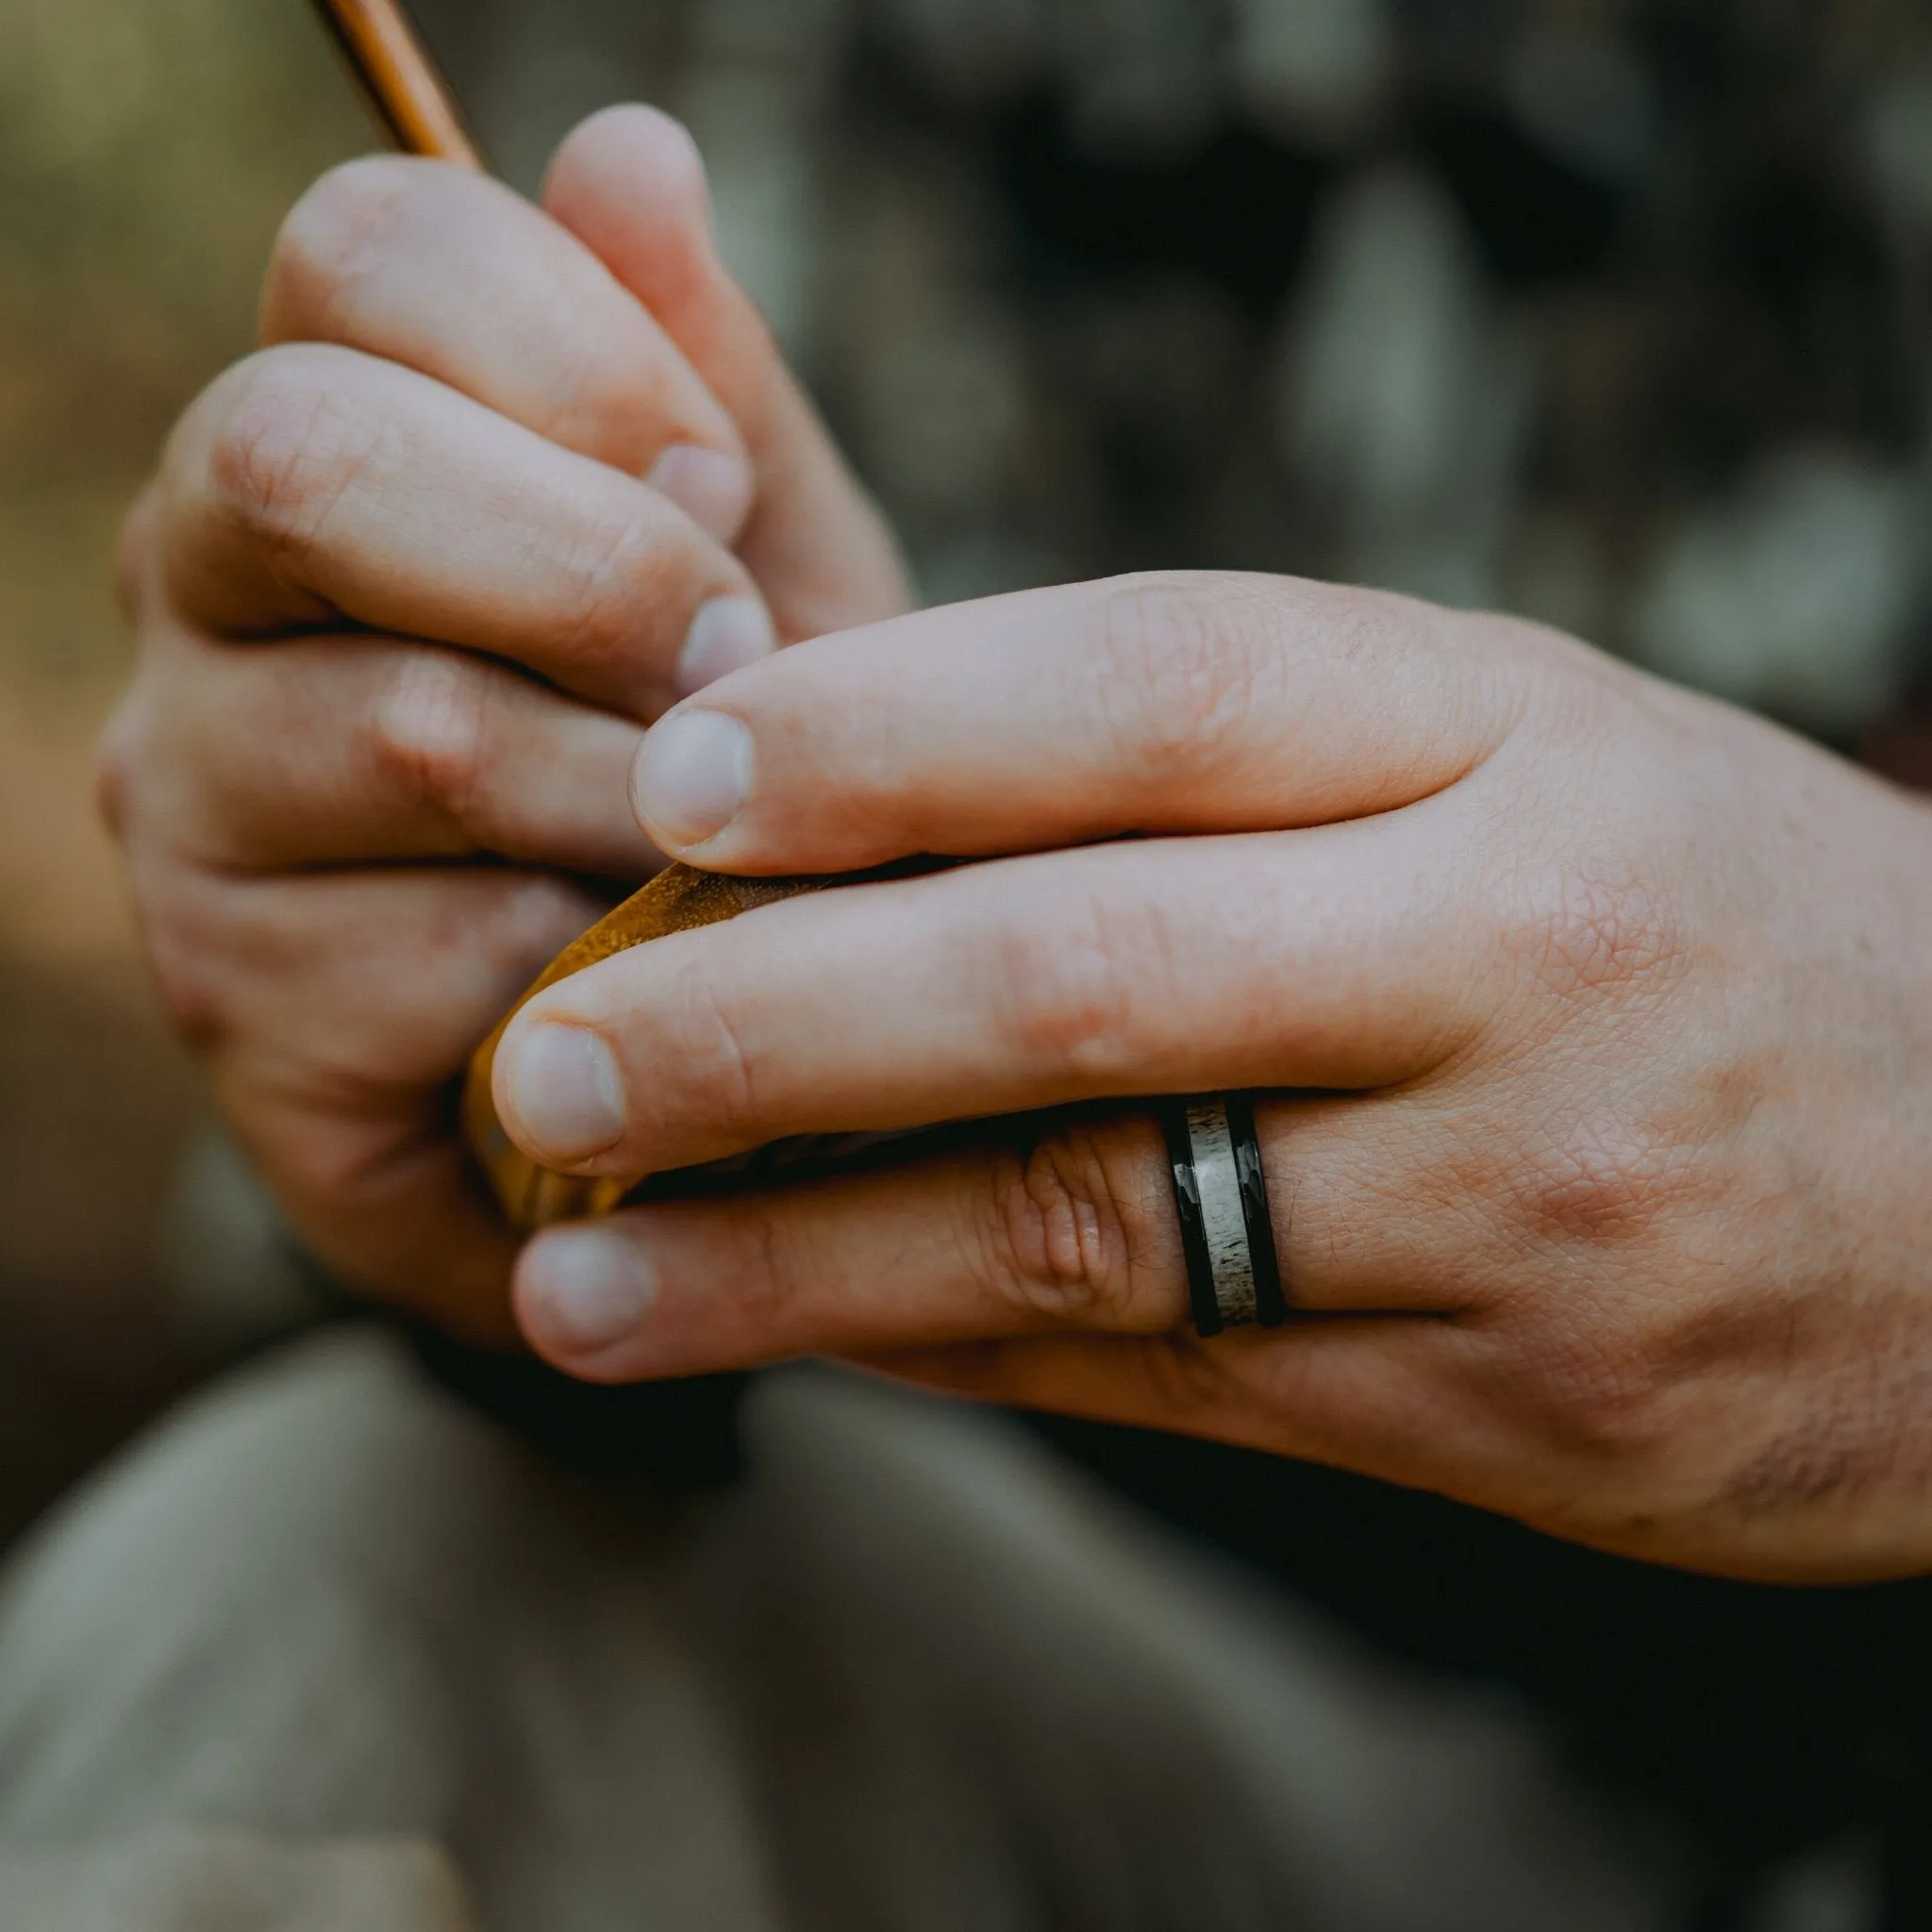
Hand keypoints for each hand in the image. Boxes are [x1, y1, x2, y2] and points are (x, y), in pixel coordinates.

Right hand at [101, 107, 909, 1340]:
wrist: (701, 1046)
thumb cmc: (732, 775)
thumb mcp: (768, 574)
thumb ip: (709, 385)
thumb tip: (630, 148)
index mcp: (338, 427)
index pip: (365, 250)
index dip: (578, 352)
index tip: (718, 495)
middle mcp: (204, 582)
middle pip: (315, 456)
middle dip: (596, 571)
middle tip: (730, 673)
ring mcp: (189, 796)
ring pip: (405, 724)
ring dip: (631, 793)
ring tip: (711, 843)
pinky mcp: (231, 1000)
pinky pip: (435, 954)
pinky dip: (594, 966)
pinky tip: (628, 977)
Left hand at [495, 573, 1931, 1581]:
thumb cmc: (1679, 912)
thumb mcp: (1503, 755)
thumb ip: (1212, 769)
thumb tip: (846, 809)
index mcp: (1501, 729)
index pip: (1152, 686)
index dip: (888, 726)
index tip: (671, 779)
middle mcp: (1506, 952)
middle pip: (1074, 969)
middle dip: (769, 1018)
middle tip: (539, 1053)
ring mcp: (1514, 1199)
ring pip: (1086, 1220)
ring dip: (797, 1250)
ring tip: (576, 1271)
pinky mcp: (1507, 1402)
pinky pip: (1161, 1371)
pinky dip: (943, 1344)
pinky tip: (785, 1331)